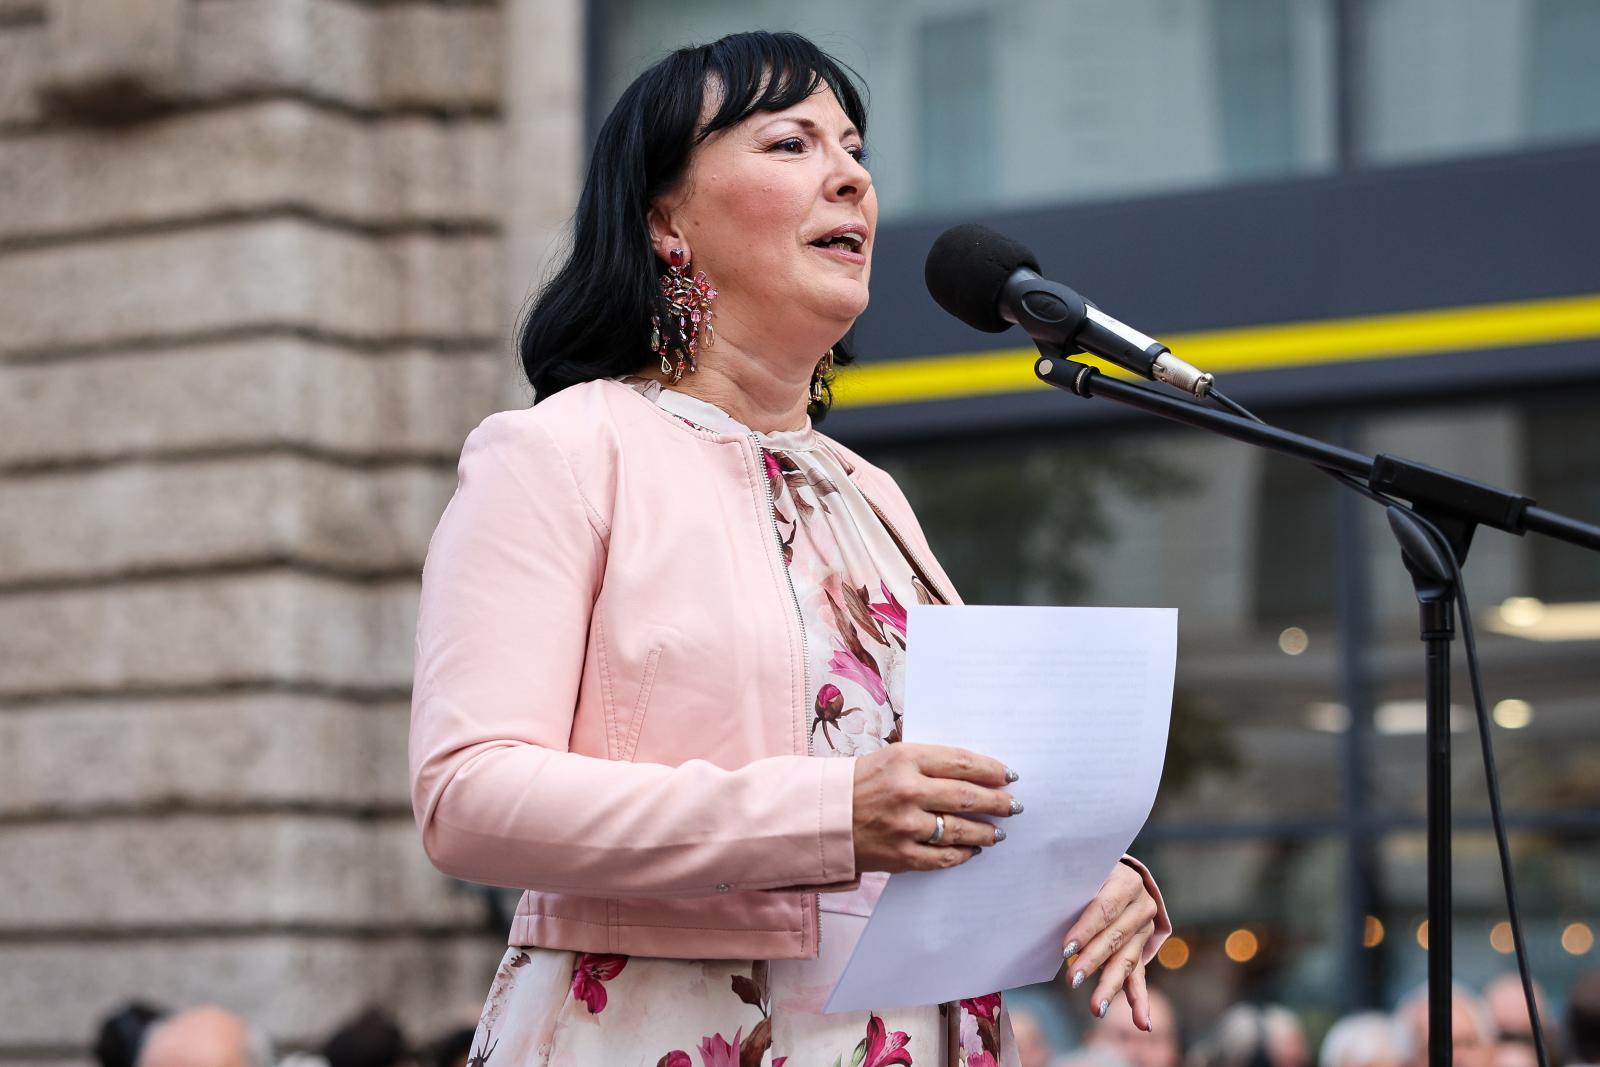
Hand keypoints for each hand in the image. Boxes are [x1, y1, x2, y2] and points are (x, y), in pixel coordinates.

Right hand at [851, 743, 1017, 873]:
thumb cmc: (860, 782)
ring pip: (961, 829)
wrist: (824, 816)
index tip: (1009, 776)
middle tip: (1014, 805)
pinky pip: (944, 857)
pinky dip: (963, 854)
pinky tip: (973, 849)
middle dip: (998, 802)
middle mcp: (908, 791)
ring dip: (986, 831)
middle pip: (968, 796)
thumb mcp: (892, 758)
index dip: (992, 770)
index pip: (962, 763)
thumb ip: (929, 763)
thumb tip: (976, 774)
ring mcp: (906, 826)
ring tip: (999, 831)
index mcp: (906, 758)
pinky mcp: (901, 855)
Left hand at [1061, 862, 1159, 1029]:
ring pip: (1125, 961)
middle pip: (1114, 938)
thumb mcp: (1081, 871)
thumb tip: (1038, 908)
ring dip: (1110, 986)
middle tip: (1071, 981)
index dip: (1085, 929)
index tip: (1066, 949)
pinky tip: (1142, 1023)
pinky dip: (1140, 1000)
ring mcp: (1144, 930)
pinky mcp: (1141, 949)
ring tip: (1096, 1009)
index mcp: (1127, 881)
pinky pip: (1139, 975)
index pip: (1104, 908)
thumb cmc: (1087, 872)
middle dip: (1092, 961)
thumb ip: (1070, 887)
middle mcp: (1142, 906)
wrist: (1116, 873)